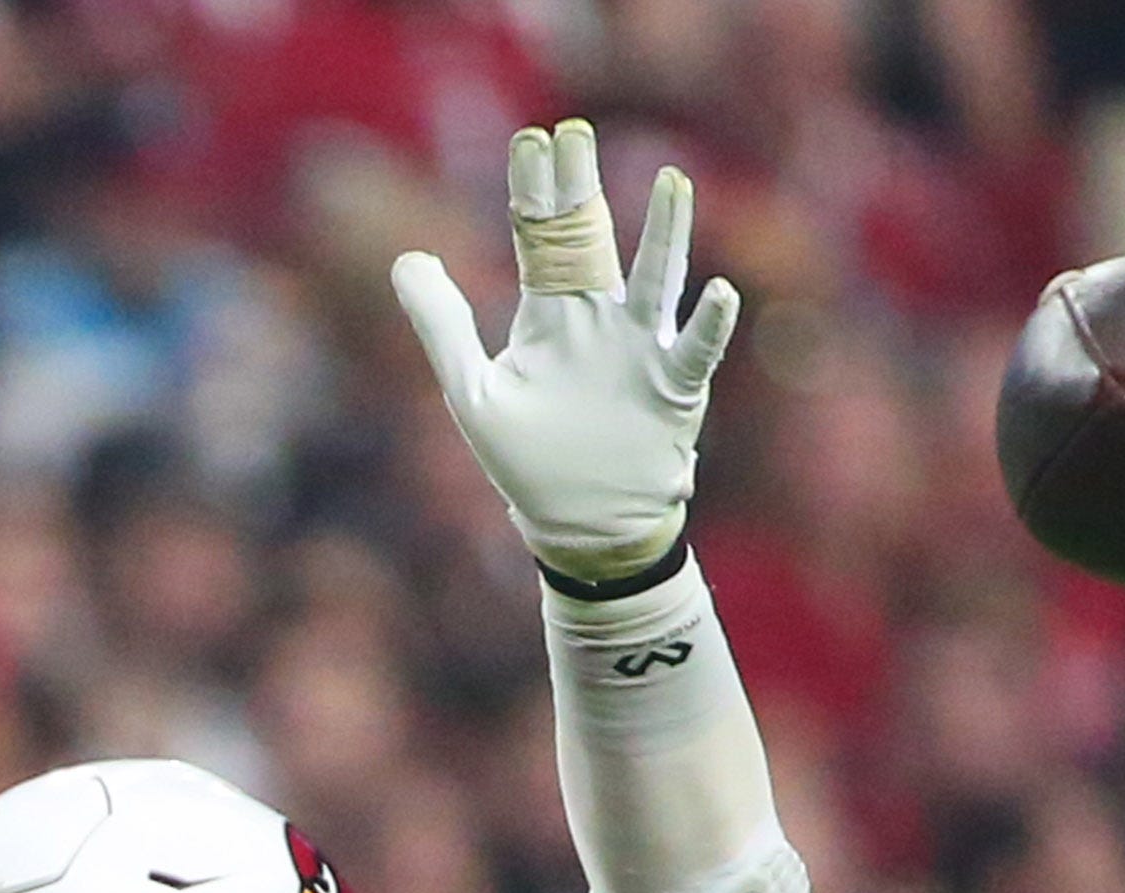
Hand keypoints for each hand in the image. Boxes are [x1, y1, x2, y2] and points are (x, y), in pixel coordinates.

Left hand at [391, 120, 739, 582]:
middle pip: (592, 242)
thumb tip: (405, 257)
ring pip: (656, 280)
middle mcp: (598, 320)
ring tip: (672, 183)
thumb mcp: (472, 392)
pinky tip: (718, 293)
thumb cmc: (528, 461)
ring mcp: (641, 350)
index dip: (535, 191)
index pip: (540, 238)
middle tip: (574, 135)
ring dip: (666, 235)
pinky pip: (695, 351)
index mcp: (550, 315)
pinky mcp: (673, 390)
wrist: (581, 526)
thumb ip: (442, 325)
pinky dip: (709, 325)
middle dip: (582, 191)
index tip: (531, 140)